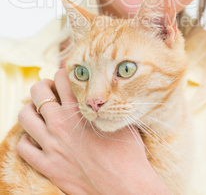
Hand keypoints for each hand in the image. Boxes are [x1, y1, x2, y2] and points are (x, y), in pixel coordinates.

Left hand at [17, 69, 168, 193]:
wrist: (124, 187)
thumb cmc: (128, 154)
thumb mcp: (121, 120)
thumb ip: (109, 105)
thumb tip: (109, 95)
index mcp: (80, 110)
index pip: (62, 79)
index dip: (63, 74)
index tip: (66, 77)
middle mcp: (61, 124)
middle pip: (38, 91)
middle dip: (43, 86)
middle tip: (52, 91)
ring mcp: (51, 145)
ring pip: (25, 116)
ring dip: (31, 109)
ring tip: (41, 112)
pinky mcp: (47, 166)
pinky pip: (23, 147)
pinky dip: (27, 140)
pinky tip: (38, 139)